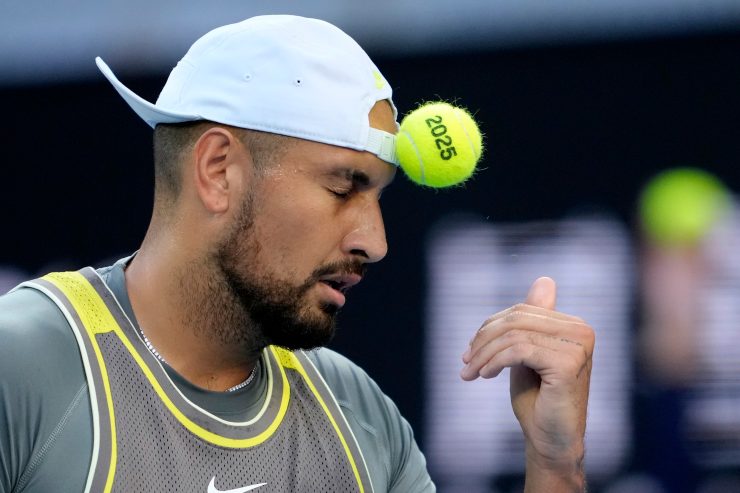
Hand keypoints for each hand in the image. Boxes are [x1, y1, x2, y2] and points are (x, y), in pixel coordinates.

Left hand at [460, 277, 593, 491]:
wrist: (551, 441)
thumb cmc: (538, 399)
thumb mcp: (528, 353)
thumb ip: (532, 321)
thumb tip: (545, 280)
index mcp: (574, 325)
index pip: (522, 310)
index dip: (490, 326)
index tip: (470, 350)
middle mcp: (582, 330)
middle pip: (517, 319)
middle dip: (483, 339)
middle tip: (464, 362)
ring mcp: (578, 346)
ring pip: (514, 335)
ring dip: (484, 354)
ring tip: (469, 372)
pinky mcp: (568, 363)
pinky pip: (519, 350)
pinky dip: (495, 361)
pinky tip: (483, 375)